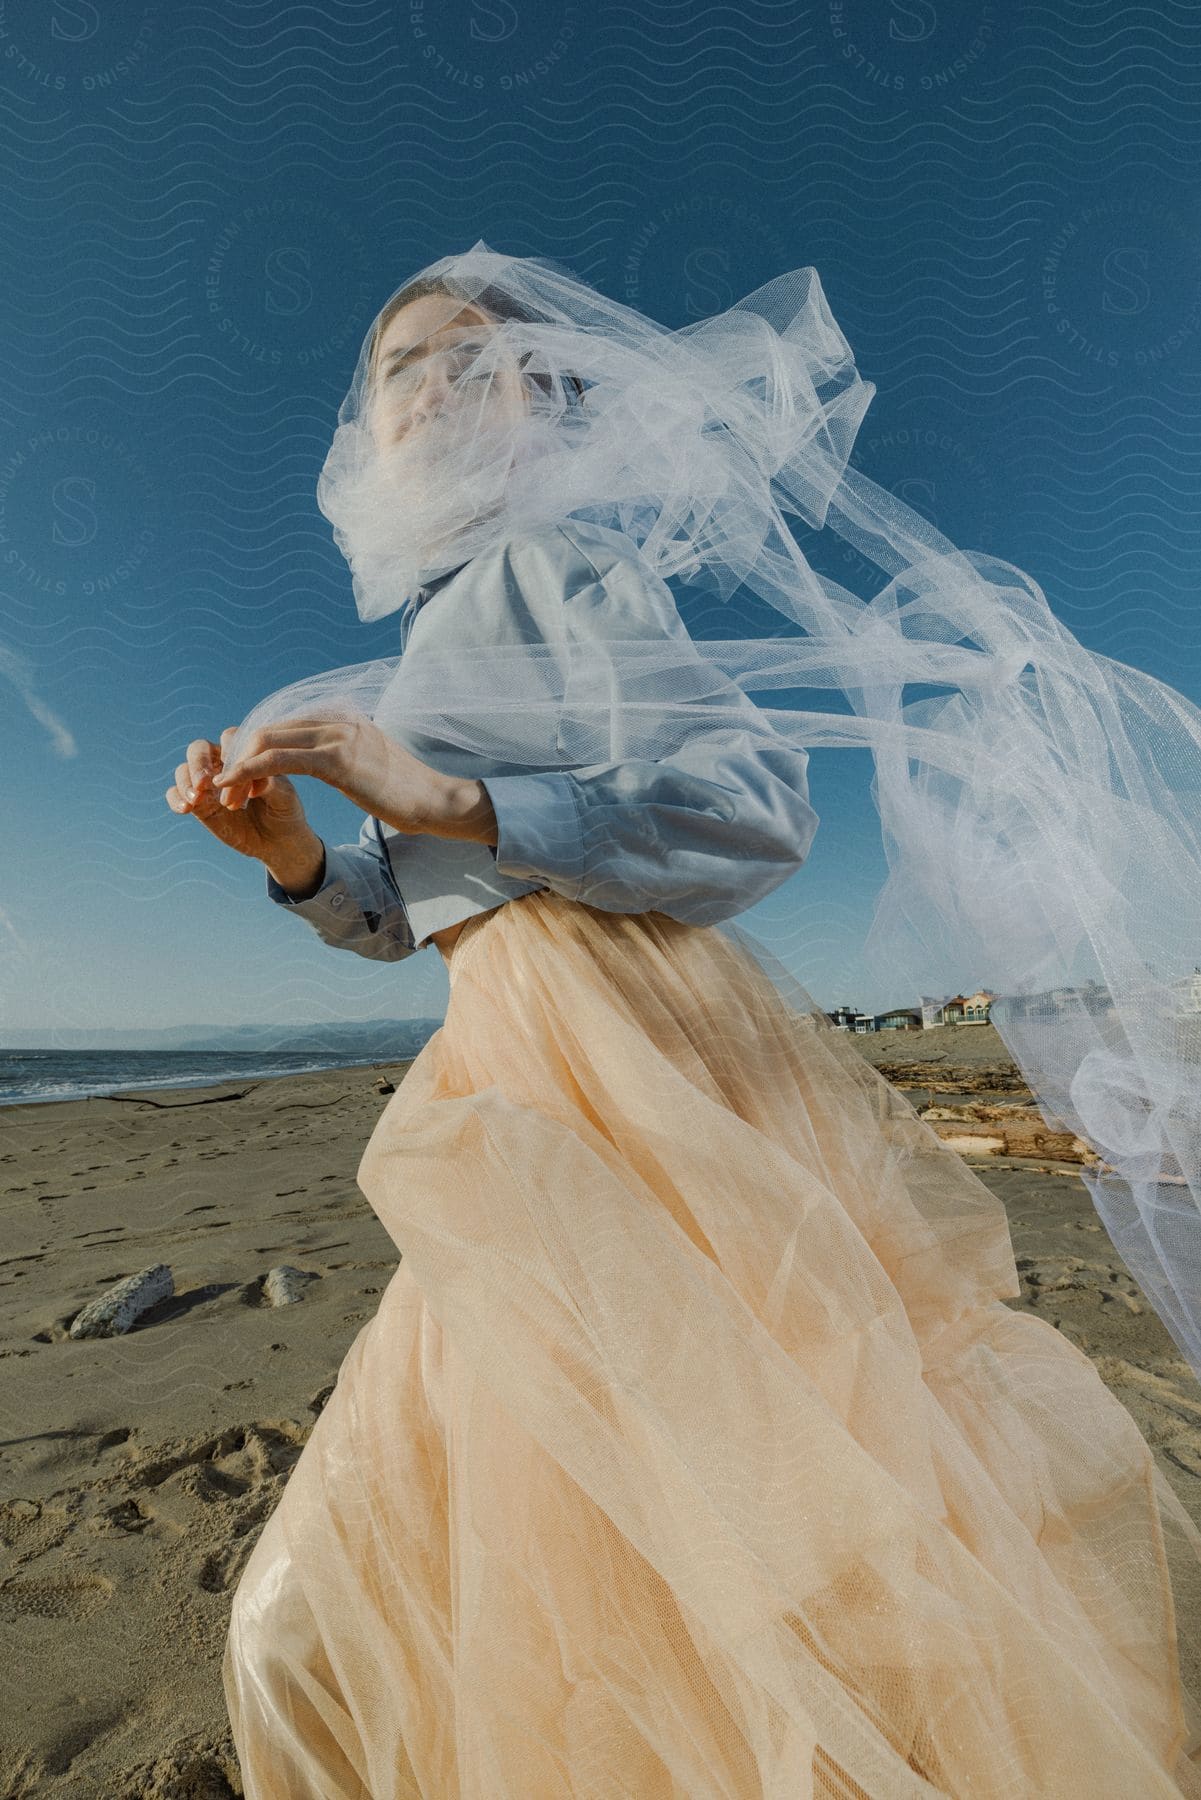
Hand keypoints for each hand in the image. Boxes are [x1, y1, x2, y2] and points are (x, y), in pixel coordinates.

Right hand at [166, 728, 313, 862]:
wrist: (279, 841)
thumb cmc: (285, 811)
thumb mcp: (284, 797)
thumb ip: (272, 785)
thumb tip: (258, 778)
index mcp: (244, 754)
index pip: (229, 738)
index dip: (229, 749)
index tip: (234, 767)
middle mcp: (221, 765)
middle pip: (198, 749)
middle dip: (198, 762)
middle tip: (204, 782)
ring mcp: (207, 785)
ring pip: (183, 769)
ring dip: (185, 781)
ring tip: (196, 799)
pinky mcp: (198, 805)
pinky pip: (175, 794)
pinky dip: (175, 798)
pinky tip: (186, 810)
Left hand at [211, 715, 486, 839]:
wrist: (434, 800)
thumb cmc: (403, 790)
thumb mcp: (367, 763)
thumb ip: (340, 752)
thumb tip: (321, 760)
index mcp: (340, 717)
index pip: (281, 727)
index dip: (252, 752)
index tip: (238, 780)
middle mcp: (335, 719)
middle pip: (267, 730)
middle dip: (239, 759)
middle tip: (225, 790)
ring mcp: (337, 735)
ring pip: (268, 742)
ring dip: (240, 770)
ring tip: (226, 796)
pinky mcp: (337, 759)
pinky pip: (281, 760)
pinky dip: (251, 772)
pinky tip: (237, 788)